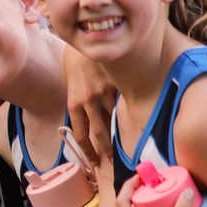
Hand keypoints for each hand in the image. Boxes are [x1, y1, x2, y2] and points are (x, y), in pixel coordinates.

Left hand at [62, 52, 117, 170]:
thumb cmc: (76, 68)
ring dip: (118, 132)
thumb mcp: (73, 89)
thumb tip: (93, 128)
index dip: (88, 151)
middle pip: (99, 133)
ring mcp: (103, 92)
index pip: (81, 135)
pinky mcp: (116, 84)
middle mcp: (87, 100)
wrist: (83, 45)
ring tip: (124, 145)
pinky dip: (126, 112)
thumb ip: (81, 107)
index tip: (94, 161)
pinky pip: (122, 103)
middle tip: (112, 161)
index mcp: (73, 104)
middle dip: (106, 150)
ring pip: (113, 119)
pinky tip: (132, 120)